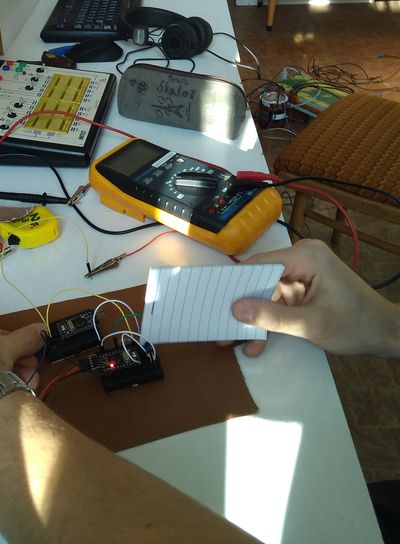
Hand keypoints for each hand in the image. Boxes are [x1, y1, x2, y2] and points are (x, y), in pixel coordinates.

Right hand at [231, 239, 399, 357]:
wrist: (386, 333)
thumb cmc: (355, 325)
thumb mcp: (310, 324)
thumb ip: (272, 317)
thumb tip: (236, 310)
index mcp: (306, 256)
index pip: (260, 264)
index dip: (237, 283)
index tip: (214, 302)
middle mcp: (302, 257)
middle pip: (261, 278)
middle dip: (244, 306)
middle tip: (221, 328)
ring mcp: (302, 272)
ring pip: (266, 292)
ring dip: (255, 318)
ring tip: (236, 341)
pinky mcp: (303, 286)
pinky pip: (278, 299)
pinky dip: (269, 318)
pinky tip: (257, 341)